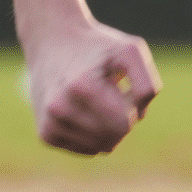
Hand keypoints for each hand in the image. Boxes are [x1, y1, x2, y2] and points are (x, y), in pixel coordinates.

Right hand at [24, 18, 160, 155]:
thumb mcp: (129, 51)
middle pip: (113, 138)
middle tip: (113, 95)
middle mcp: (60, 107)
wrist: (52, 42)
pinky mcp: (45, 133)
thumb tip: (138, 117)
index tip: (124, 87)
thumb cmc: (98, 47)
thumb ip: (146, 82)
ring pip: (100, 147)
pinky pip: (84, 150)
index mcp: (82, 87)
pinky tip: (86, 112)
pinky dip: (93, 135)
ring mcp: (50, 122)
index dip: (135, 108)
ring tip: (98, 100)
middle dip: (123, 121)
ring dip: (108, 128)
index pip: (125, 123)